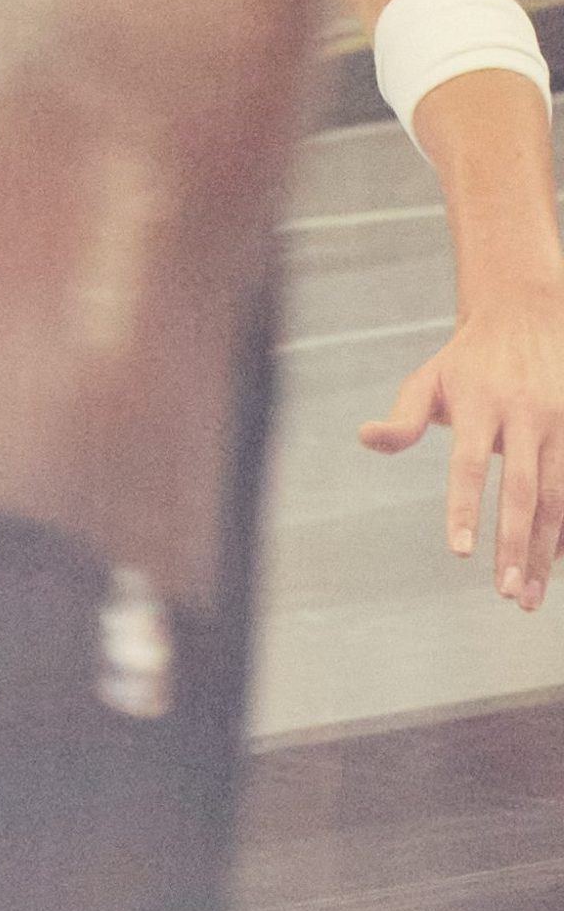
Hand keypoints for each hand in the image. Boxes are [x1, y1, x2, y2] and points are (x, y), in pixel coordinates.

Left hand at [360, 284, 563, 604]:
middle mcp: (528, 416)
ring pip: (559, 498)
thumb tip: (365, 437)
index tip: (459, 552)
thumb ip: (402, 417)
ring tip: (529, 595)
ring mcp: (561, 425)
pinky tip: (556, 565)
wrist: (531, 315)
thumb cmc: (468, 359)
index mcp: (484, 404)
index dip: (465, 508)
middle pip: (524, 492)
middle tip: (507, 593)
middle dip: (517, 545)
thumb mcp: (427, 379)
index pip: (470, 465)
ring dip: (547, 550)